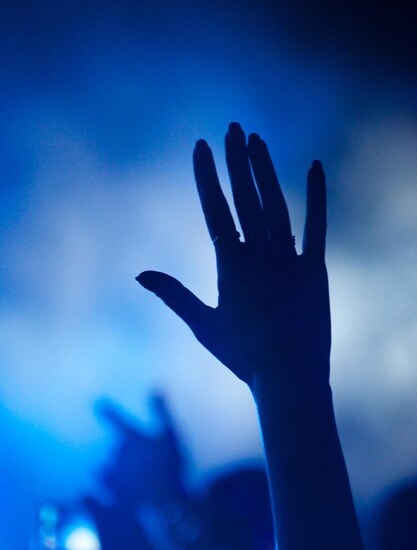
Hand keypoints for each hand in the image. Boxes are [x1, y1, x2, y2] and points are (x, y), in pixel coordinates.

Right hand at [137, 123, 328, 388]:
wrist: (290, 379)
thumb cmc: (243, 357)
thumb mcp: (204, 325)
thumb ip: (173, 294)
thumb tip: (139, 274)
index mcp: (231, 267)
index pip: (215, 210)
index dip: (207, 176)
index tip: (201, 145)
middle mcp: (260, 256)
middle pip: (245, 199)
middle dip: (236, 161)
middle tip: (231, 128)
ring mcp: (290, 260)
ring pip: (276, 205)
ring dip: (265, 171)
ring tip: (256, 141)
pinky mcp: (316, 268)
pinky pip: (317, 226)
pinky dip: (317, 196)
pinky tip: (314, 167)